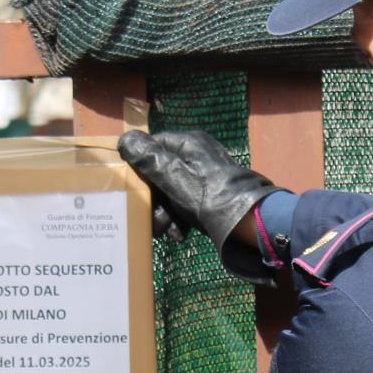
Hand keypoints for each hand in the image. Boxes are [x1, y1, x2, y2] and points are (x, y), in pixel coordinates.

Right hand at [117, 132, 285, 282]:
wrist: (247, 224)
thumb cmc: (208, 196)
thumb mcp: (173, 176)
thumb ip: (148, 159)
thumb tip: (125, 140)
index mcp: (189, 143)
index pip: (153, 145)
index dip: (139, 165)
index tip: (130, 186)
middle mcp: (197, 155)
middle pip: (161, 173)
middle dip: (154, 199)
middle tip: (152, 219)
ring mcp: (206, 176)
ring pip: (172, 191)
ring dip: (165, 213)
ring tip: (166, 231)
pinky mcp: (212, 196)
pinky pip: (186, 203)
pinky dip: (179, 218)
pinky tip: (179, 233)